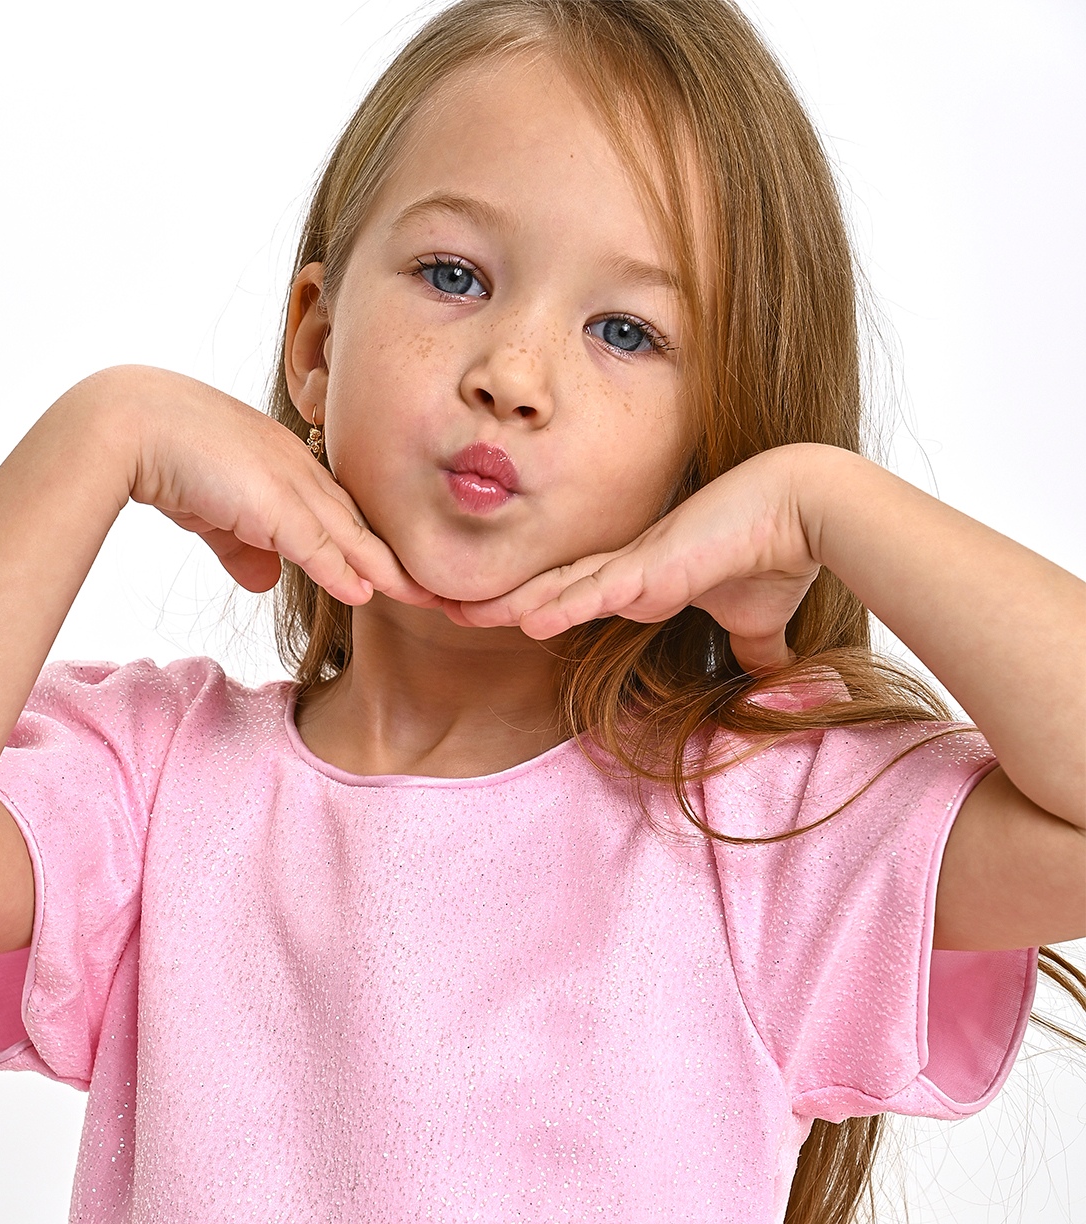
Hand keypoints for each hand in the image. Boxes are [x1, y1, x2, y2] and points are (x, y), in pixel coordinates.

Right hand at [119, 367, 433, 607]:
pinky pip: (316, 542)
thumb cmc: (161, 456)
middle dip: (400, 557)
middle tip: (440, 585)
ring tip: (425, 596)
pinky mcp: (269, 500)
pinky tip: (368, 592)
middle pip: (360, 522)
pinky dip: (343, 568)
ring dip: (387, 568)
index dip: (375, 545)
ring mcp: (285, 481)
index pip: (343, 512)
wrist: (125, 425)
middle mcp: (296, 468)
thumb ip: (241, 546)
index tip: (405, 572)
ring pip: (349, 534)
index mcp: (286, 465)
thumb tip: (264, 580)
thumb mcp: (211, 511)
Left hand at [451, 445, 821, 673]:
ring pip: (557, 588)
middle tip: (446, 607)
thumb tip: (766, 682)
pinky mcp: (655, 567)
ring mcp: (637, 567)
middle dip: (499, 601)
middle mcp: (630, 569)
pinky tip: (525, 621)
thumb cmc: (782, 555)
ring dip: (507, 604)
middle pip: (549, 588)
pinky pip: (598, 591)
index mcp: (645, 578)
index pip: (577, 593)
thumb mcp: (756, 621)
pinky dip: (562, 606)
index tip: (498, 615)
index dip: (536, 603)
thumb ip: (751, 651)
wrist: (808, 510)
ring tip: (454, 612)